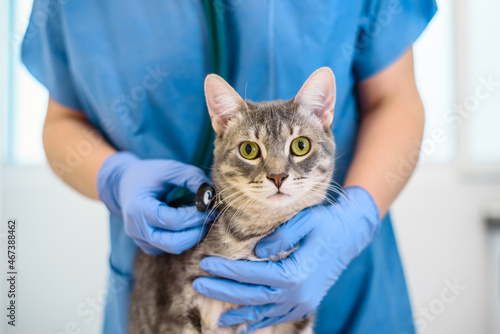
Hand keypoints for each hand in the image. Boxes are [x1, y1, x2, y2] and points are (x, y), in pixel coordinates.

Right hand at [97, 151, 211, 254]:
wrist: (125, 184)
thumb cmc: (149, 174)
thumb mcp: (170, 168)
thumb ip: (191, 177)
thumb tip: (213, 194)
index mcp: (138, 208)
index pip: (172, 221)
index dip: (195, 216)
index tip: (211, 205)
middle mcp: (136, 229)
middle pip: (173, 243)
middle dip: (197, 231)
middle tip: (212, 216)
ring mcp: (141, 240)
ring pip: (174, 248)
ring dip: (193, 234)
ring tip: (201, 216)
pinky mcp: (148, 245)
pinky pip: (171, 247)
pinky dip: (184, 236)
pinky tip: (189, 221)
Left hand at [192, 186, 379, 332]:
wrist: (351, 234)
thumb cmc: (327, 223)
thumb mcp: (304, 221)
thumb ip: (280, 237)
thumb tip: (256, 253)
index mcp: (296, 273)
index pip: (252, 274)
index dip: (227, 270)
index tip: (205, 263)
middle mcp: (298, 294)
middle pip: (252, 296)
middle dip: (223, 291)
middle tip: (198, 285)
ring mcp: (302, 303)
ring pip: (263, 312)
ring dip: (238, 313)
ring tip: (216, 317)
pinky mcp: (305, 304)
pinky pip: (277, 317)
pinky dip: (260, 321)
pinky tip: (245, 325)